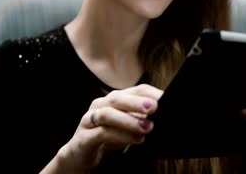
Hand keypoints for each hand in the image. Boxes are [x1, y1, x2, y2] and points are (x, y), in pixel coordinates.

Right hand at [47, 84, 162, 172]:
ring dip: (129, 120)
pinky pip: (101, 133)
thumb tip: (163, 116)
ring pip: (107, 114)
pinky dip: (120, 136)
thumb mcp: (127, 126)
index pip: (134, 90)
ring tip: (147, 127)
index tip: (166, 97)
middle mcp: (100, 105)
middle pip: (118, 98)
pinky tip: (135, 140)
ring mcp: (89, 120)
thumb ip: (141, 118)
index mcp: (113, 99)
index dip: (150, 92)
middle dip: (137, 102)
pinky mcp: (84, 137)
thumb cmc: (107, 137)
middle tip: (155, 108)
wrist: (79, 154)